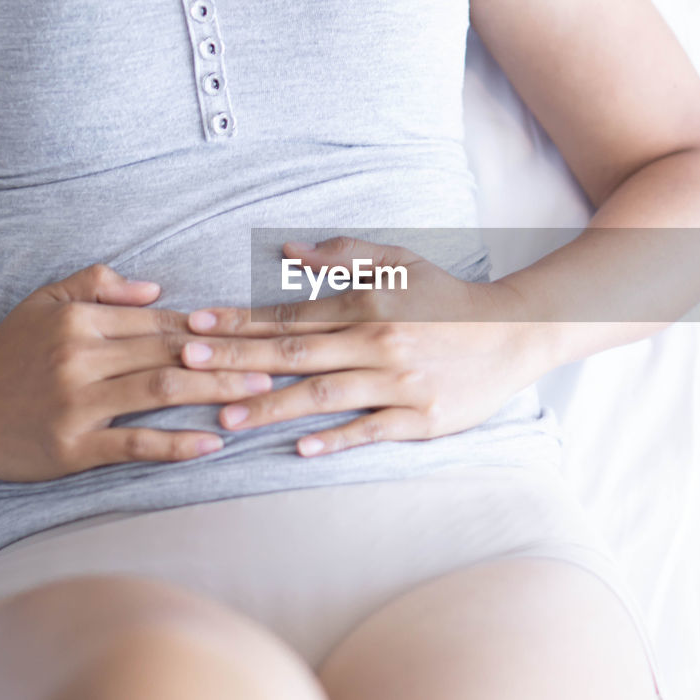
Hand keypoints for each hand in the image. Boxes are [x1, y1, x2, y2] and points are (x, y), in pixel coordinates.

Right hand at [0, 263, 273, 481]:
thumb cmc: (9, 355)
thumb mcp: (46, 303)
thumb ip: (99, 284)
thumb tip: (158, 289)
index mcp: (81, 319)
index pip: (163, 321)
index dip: (214, 326)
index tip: (257, 330)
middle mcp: (81, 357)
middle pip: (173, 352)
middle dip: (231, 356)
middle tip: (281, 360)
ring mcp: (78, 403)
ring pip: (162, 391)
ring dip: (218, 391)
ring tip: (262, 394)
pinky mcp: (73, 446)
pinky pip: (136, 443)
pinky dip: (178, 443)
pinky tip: (214, 444)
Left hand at [178, 237, 552, 456]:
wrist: (511, 335)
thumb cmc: (445, 298)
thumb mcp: (399, 262)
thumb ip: (342, 254)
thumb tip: (286, 251)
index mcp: (367, 304)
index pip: (291, 315)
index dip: (241, 322)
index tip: (196, 328)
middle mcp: (378, 342)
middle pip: (296, 354)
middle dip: (238, 361)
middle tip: (188, 366)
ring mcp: (398, 383)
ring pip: (325, 394)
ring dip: (273, 407)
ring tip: (226, 418)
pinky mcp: (420, 418)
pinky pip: (370, 430)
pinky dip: (336, 439)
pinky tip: (300, 448)